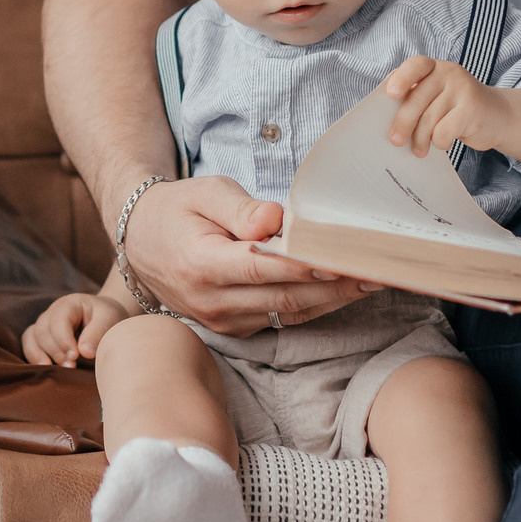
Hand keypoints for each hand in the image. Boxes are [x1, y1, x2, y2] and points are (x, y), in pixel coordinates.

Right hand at [21, 293, 130, 366]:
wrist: (105, 319)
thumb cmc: (107, 318)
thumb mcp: (110, 319)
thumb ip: (98, 332)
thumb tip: (84, 352)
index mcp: (70, 304)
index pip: (58, 320)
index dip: (63, 339)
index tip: (75, 356)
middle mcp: (52, 312)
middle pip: (42, 330)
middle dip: (55, 350)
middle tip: (71, 366)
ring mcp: (44, 324)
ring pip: (31, 337)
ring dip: (40, 355)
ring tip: (54, 370)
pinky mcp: (41, 337)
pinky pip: (29, 345)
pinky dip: (33, 357)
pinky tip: (46, 369)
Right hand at [122, 173, 377, 338]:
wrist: (141, 243)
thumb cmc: (178, 210)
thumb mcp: (204, 192)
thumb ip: (241, 208)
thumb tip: (276, 221)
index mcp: (200, 263)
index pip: (260, 266)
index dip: (303, 265)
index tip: (342, 259)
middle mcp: (211, 300)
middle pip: (284, 296)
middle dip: (335, 286)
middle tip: (378, 270)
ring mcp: (223, 321)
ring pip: (289, 313)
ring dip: (335, 300)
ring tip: (374, 281)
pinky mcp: (235, 329)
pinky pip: (283, 319)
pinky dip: (316, 305)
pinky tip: (345, 291)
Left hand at [382, 56, 497, 157]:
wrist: (498, 116)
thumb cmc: (456, 109)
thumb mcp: (436, 97)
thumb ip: (415, 99)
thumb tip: (387, 121)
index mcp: (434, 67)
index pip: (415, 65)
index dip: (402, 78)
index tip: (391, 94)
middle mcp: (449, 73)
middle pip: (417, 99)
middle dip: (403, 123)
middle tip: (395, 141)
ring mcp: (462, 89)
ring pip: (429, 119)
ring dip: (420, 140)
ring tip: (419, 150)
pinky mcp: (472, 109)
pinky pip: (444, 131)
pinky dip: (440, 142)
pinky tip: (443, 143)